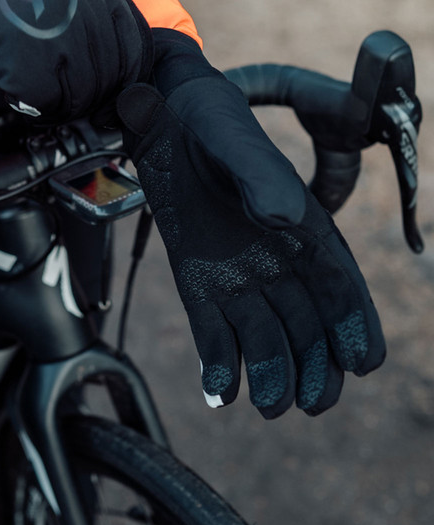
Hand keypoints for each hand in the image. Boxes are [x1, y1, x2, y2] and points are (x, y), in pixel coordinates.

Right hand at [0, 0, 151, 122]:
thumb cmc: (6, 1)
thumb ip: (97, 23)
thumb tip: (126, 81)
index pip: (136, 53)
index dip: (127, 86)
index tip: (113, 103)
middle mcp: (84, 12)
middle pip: (110, 80)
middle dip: (91, 100)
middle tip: (68, 103)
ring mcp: (57, 37)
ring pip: (82, 96)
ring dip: (63, 106)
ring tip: (41, 97)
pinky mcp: (29, 63)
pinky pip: (49, 104)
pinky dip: (36, 108)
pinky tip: (20, 95)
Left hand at [116, 29, 383, 417]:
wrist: (159, 118)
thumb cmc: (206, 121)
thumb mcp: (232, 141)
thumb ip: (259, 177)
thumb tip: (284, 219)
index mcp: (301, 227)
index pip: (338, 284)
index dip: (354, 323)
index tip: (365, 362)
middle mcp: (276, 259)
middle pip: (308, 322)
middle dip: (316, 364)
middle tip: (313, 401)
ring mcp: (235, 273)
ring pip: (264, 335)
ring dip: (272, 372)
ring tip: (272, 406)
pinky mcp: (196, 280)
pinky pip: (213, 331)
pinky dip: (219, 364)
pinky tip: (219, 393)